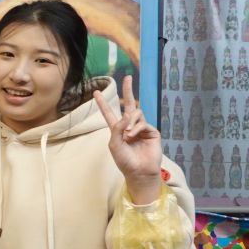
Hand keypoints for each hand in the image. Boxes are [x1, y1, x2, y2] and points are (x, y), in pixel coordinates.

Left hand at [94, 75, 161, 202]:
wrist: (139, 172)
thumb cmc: (124, 161)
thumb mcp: (114, 144)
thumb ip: (117, 128)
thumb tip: (127, 114)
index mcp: (117, 130)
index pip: (109, 113)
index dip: (103, 103)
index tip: (97, 92)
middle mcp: (130, 126)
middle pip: (129, 104)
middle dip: (128, 90)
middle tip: (128, 77)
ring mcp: (142, 128)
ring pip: (136, 113)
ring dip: (130, 122)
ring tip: (128, 136)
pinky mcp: (152, 131)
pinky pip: (143, 122)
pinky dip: (136, 128)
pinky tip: (134, 136)